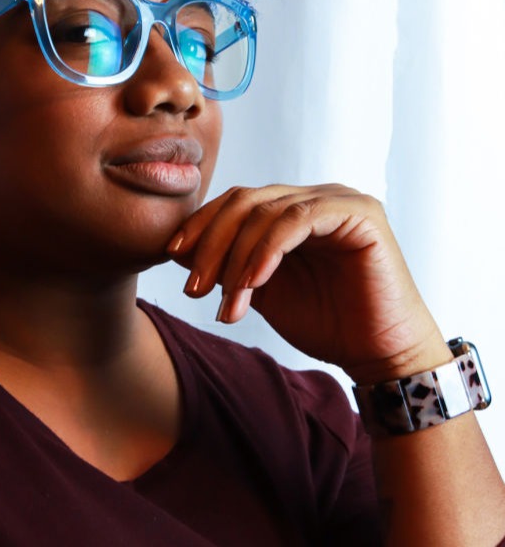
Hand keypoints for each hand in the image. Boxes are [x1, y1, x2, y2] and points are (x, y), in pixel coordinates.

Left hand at [167, 184, 450, 382]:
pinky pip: (298, 220)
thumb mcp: (260, 290)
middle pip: (243, 202)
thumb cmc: (323, 321)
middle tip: (194, 289)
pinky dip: (268, 250)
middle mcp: (311, 197)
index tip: (172, 256)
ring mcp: (336, 200)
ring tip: (227, 302)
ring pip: (266, 212)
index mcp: (289, 209)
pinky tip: (255, 283)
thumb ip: (227, 265)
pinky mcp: (359, 213)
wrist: (377, 353)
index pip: (234, 202)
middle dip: (211, 245)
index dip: (200, 226)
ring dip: (237, 259)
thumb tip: (179, 250)